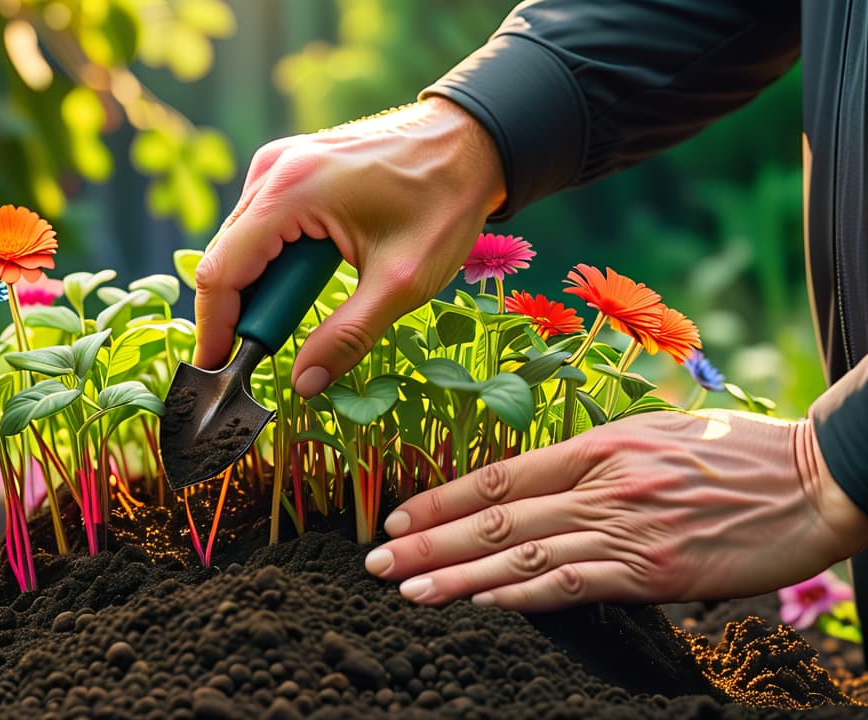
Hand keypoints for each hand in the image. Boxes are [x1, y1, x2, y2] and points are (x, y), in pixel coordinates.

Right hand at [193, 96, 505, 396]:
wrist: (472, 142)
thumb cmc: (443, 202)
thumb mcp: (401, 283)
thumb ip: (348, 337)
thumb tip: (304, 384)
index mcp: (290, 191)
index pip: (222, 271)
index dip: (214, 328)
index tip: (218, 369)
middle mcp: (272, 170)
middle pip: (224, 258)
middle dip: (239, 312)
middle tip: (269, 352)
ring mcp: (279, 163)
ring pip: (240, 243)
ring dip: (260, 287)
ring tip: (299, 313)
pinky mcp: (291, 166)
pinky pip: (260, 224)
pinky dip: (272, 260)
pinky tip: (307, 279)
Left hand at [363, 410, 867, 611]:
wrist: (815, 478)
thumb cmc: (735, 454)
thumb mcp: (654, 436)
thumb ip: (593, 461)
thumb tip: (540, 487)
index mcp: (598, 446)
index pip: (499, 473)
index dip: (442, 497)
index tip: (399, 516)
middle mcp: (601, 484)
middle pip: (496, 515)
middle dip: (430, 540)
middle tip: (378, 561)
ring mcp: (626, 527)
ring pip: (521, 553)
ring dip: (458, 575)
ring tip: (408, 590)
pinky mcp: (654, 570)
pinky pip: (572, 583)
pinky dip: (520, 595)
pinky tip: (481, 605)